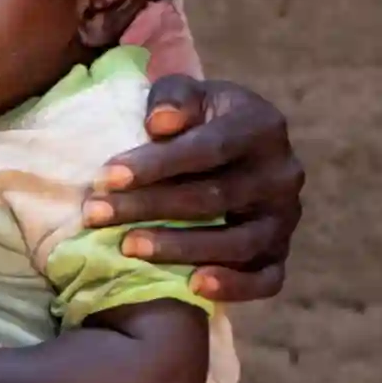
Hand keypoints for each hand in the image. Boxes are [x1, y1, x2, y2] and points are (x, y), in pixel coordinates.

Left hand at [83, 74, 303, 300]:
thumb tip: (160, 121)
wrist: (233, 152)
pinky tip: (192, 286)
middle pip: (215, 197)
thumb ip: (172, 97)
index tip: (107, 176)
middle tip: (97, 214)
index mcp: (264, 127)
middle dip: (150, 207)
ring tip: (127, 246)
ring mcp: (284, 218)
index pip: (209, 148)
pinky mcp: (280, 254)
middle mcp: (282, 174)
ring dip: (179, 248)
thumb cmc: (198, 120)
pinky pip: (266, 279)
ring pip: (238, 243)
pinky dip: (234, 286)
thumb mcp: (186, 96)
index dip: (157, 163)